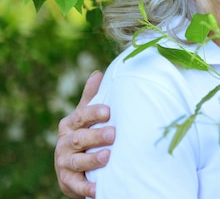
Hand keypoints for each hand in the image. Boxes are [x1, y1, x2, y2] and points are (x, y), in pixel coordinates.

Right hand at [54, 71, 114, 198]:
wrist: (76, 167)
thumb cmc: (86, 134)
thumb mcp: (86, 116)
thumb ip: (91, 98)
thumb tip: (98, 73)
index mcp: (70, 124)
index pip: (81, 116)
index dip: (93, 113)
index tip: (108, 111)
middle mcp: (65, 143)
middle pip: (79, 139)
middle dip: (95, 136)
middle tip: (113, 134)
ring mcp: (64, 163)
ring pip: (77, 161)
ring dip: (92, 159)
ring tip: (108, 157)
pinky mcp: (67, 182)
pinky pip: (77, 185)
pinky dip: (86, 187)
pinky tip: (99, 188)